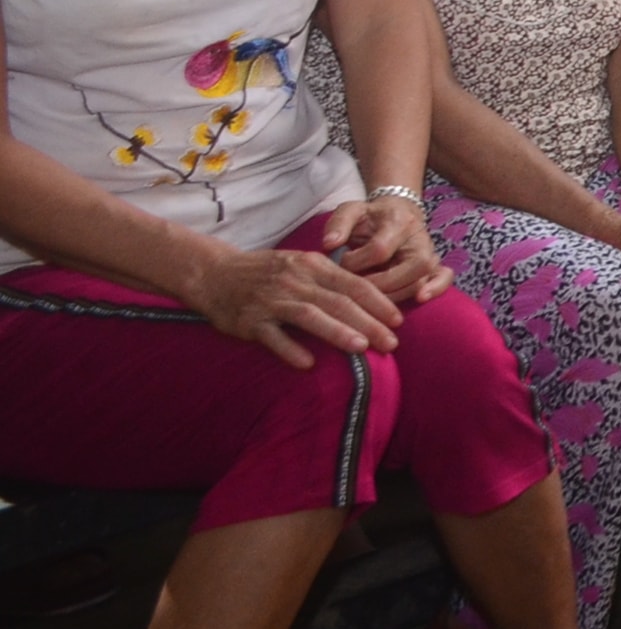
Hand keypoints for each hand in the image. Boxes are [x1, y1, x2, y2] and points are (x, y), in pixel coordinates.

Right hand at [196, 224, 406, 367]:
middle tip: (391, 343)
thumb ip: (331, 281)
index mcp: (313, 265)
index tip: (398, 321)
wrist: (214, 273)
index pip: (353, 283)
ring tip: (361, 348)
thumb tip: (368, 301)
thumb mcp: (301, 265)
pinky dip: (290, 348)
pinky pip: (272, 336)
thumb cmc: (267, 272)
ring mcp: (271, 300)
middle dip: (368, 322)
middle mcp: (295, 281)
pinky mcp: (249, 320)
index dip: (378, 302)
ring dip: (337, 331)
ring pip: (310, 315)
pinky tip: (307, 363)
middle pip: (338, 301)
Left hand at [325, 190, 450, 307]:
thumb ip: (338, 223)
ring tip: (374, 304)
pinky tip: (420, 299)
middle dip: (382, 284)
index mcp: (398, 221)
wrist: (395, 212)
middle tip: (358, 292)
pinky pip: (444, 277)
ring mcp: (429, 252)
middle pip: (412, 266)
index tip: (340, 265)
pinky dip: (436, 288)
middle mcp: (419, 237)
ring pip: (422, 278)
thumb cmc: (370, 217)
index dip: (358, 262)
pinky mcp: (435, 264)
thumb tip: (329, 244)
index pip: (381, 249)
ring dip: (397, 294)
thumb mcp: (352, 210)